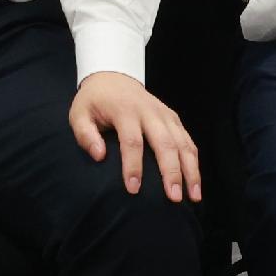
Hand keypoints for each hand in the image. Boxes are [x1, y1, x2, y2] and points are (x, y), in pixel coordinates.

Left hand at [68, 72, 200, 201]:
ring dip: (190, 170)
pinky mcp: (174, 119)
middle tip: (174, 197)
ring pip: (183, 143)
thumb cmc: (94, 102)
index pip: (132, 141)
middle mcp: (149, 112)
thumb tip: (99, 155)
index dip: (133, 166)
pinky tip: (196, 183)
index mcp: (125, 110)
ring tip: (194, 196)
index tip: (133, 189)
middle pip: (165, 143)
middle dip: (171, 172)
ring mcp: (165, 114)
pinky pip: (188, 141)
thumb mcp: (79, 114)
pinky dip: (194, 162)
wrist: (113, 78)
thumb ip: (85, 134)